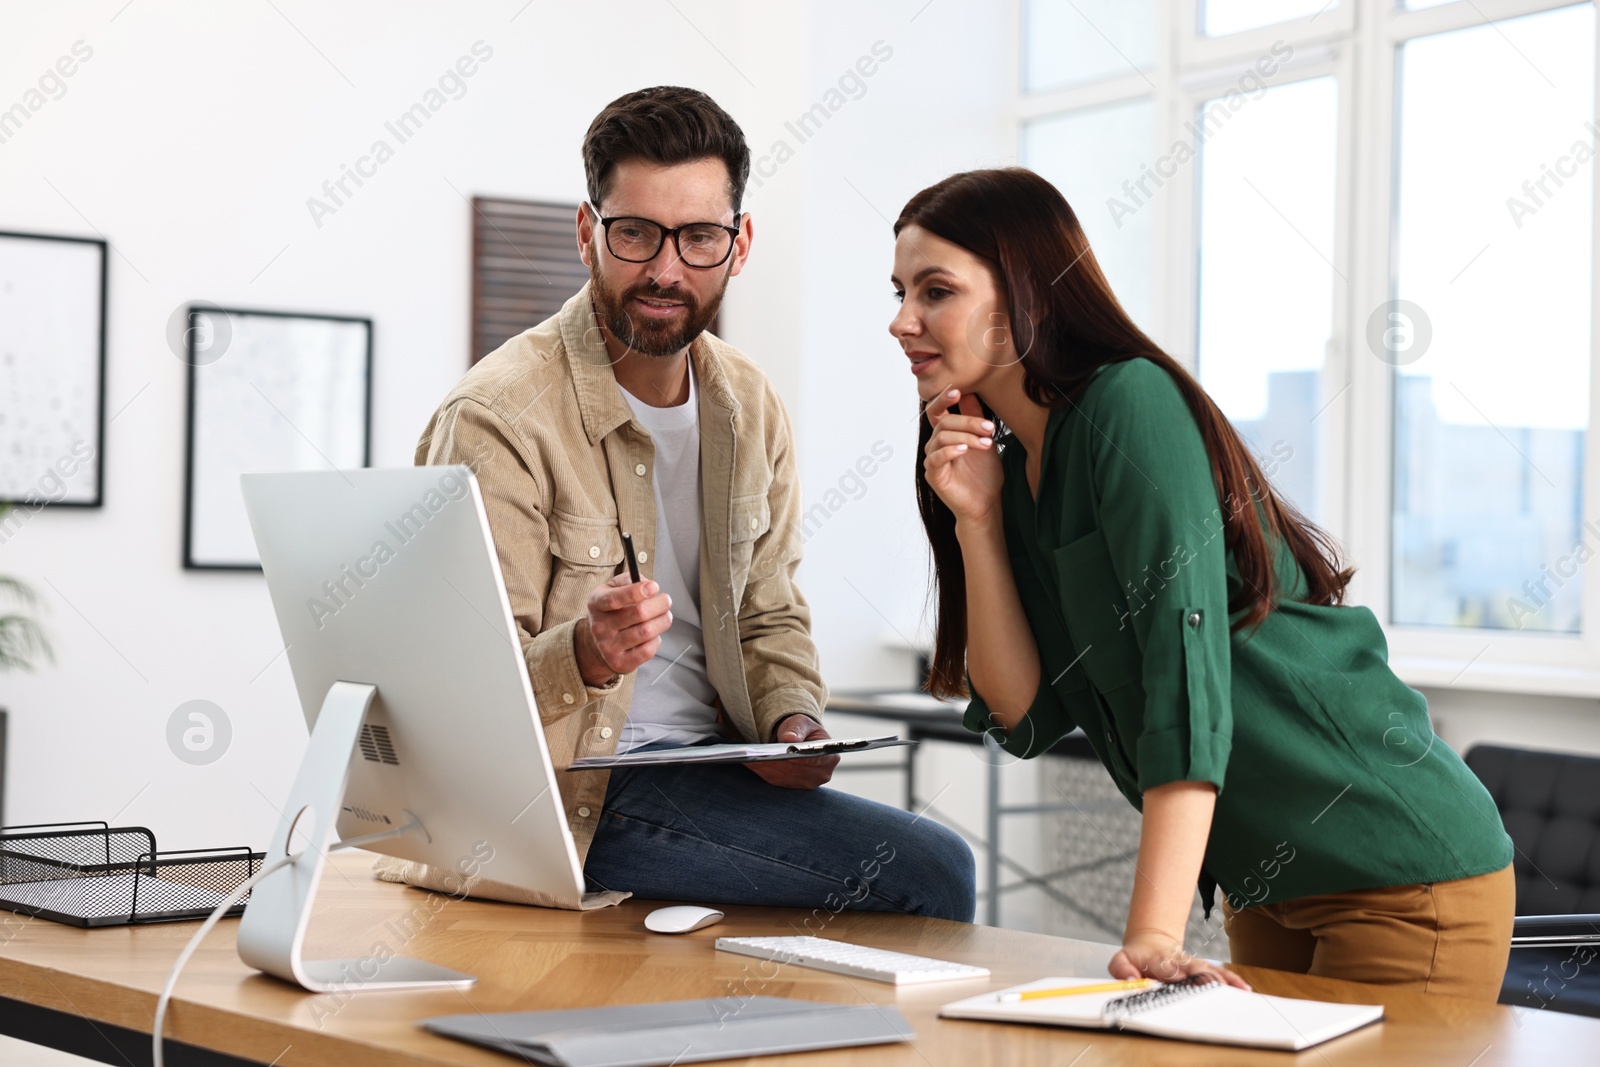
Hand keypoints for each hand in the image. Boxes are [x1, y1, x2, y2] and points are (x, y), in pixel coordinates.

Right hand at [575, 573, 671, 686]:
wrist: (597, 644)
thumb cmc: (612, 611)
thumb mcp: (612, 589)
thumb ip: (629, 580)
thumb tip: (648, 584)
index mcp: (596, 604)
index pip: (615, 598)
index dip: (637, 591)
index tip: (654, 586)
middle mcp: (600, 627)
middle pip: (639, 613)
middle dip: (660, 604)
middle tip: (666, 600)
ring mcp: (609, 647)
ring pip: (647, 631)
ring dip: (663, 621)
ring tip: (665, 616)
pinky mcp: (621, 663)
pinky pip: (648, 650)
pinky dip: (657, 640)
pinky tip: (653, 635)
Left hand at [746, 714, 838, 788]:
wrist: (801, 739)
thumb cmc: (803, 729)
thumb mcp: (802, 722)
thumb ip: (797, 729)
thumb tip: (789, 738)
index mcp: (829, 757)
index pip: (810, 760)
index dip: (793, 757)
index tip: (777, 753)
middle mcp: (821, 775)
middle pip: (793, 770)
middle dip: (773, 762)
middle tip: (755, 754)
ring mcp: (807, 784)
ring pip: (782, 777)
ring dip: (765, 767)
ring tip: (749, 757)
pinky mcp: (793, 787)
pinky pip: (775, 780)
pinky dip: (763, 771)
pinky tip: (752, 762)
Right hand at [924, 389, 1002, 528]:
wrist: (986, 503)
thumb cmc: (984, 474)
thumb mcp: (983, 440)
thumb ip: (974, 418)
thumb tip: (970, 391)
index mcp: (946, 434)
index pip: (937, 410)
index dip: (943, 399)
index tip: (958, 391)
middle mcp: (935, 445)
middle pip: (944, 422)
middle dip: (968, 422)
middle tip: (989, 428)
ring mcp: (932, 460)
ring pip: (942, 438)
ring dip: (966, 437)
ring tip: (986, 444)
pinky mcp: (933, 475)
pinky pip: (935, 458)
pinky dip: (950, 451)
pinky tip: (965, 451)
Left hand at [1108, 929, 1250, 990]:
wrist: (1151, 942)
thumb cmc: (1137, 957)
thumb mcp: (1121, 960)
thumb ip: (1122, 969)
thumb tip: (1131, 980)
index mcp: (1160, 961)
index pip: (1170, 970)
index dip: (1178, 978)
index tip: (1187, 986)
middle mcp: (1180, 963)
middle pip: (1195, 971)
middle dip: (1207, 981)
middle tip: (1220, 993)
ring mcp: (1193, 965)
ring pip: (1210, 971)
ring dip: (1224, 981)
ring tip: (1240, 992)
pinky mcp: (1202, 969)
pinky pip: (1218, 973)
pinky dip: (1231, 980)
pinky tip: (1244, 988)